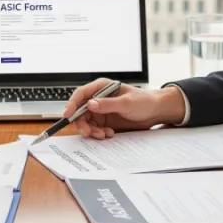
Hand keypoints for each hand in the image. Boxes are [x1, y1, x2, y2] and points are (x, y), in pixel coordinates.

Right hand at [62, 78, 186, 139]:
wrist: (155, 112)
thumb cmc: (144, 101)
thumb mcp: (127, 102)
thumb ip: (108, 104)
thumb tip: (90, 104)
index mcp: (101, 87)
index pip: (81, 94)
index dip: (72, 104)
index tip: (67, 115)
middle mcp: (98, 98)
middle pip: (80, 111)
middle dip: (81, 122)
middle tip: (88, 132)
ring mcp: (100, 110)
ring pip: (86, 122)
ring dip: (91, 130)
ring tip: (103, 134)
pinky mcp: (104, 121)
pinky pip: (94, 129)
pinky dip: (98, 133)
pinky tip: (108, 134)